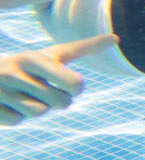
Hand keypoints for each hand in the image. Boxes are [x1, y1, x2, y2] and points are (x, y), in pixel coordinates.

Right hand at [0, 35, 116, 126]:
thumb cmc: (28, 66)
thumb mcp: (52, 55)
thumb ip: (83, 48)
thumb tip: (116, 38)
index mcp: (33, 58)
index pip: (75, 83)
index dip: (75, 88)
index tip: (67, 83)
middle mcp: (15, 72)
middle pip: (60, 102)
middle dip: (57, 100)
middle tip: (43, 91)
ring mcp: (0, 90)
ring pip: (38, 112)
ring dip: (35, 107)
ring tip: (22, 94)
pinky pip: (17, 121)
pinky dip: (16, 115)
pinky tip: (6, 102)